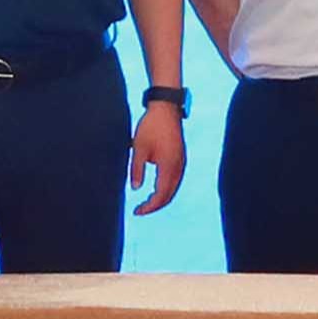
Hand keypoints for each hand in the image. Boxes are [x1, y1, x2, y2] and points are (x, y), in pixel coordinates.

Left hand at [128, 96, 189, 214]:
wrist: (166, 107)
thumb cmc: (151, 126)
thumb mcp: (138, 148)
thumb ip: (136, 170)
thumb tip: (136, 189)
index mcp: (169, 166)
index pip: (160, 195)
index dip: (149, 207)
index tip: (137, 211)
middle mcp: (179, 167)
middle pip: (169, 195)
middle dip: (155, 205)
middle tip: (140, 210)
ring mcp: (181, 162)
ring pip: (173, 188)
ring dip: (161, 197)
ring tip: (147, 202)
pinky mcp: (180, 157)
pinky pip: (175, 179)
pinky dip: (166, 188)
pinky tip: (156, 187)